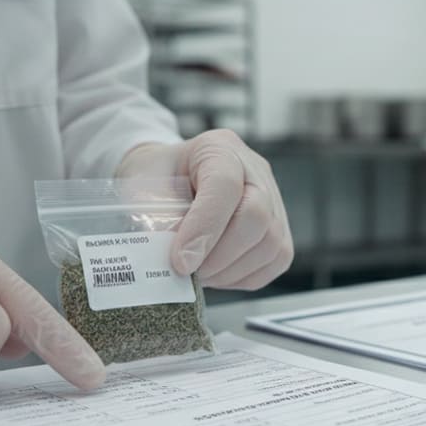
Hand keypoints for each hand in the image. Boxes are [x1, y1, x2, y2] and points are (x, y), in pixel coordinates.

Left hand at [117, 130, 292, 289]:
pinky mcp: (281, 229)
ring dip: (231, 271)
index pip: (224, 186)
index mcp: (219, 149)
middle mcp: (255, 170)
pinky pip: (276, 261)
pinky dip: (245, 277)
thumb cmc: (159, 180)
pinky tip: (218, 274)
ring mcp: (274, 199)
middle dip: (219, 256)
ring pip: (271, 244)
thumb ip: (157, 219)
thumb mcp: (143, 189)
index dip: (204, 228)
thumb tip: (174, 260)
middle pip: (256, 216)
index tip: (181, 262)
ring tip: (199, 274)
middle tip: (188, 272)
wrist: (171, 180)